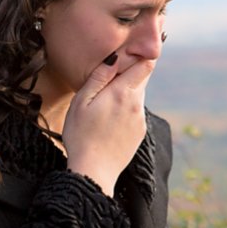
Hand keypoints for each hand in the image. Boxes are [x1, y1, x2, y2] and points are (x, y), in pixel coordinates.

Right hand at [62, 54, 155, 193]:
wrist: (94, 171)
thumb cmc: (81, 135)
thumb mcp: (81, 102)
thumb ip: (99, 77)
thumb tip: (115, 58)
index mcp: (123, 93)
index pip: (146, 65)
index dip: (139, 57)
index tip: (128, 56)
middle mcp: (137, 104)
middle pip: (141, 80)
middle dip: (129, 76)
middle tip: (107, 82)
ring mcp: (140, 119)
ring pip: (137, 97)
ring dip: (124, 95)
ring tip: (103, 107)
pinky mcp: (139, 133)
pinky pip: (134, 114)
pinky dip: (124, 112)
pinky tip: (108, 124)